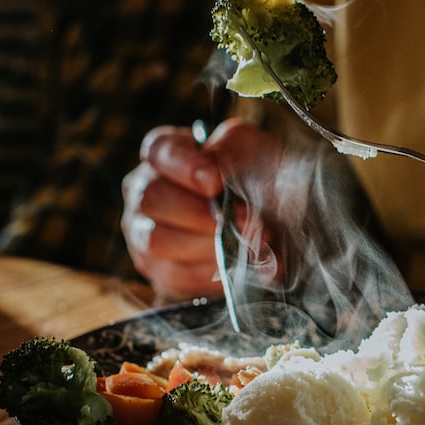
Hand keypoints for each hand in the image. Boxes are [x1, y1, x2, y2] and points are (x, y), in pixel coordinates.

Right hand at [121, 119, 276, 299]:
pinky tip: (237, 263)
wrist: (281, 221)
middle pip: (152, 199)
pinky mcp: (160, 270)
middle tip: (245, 219)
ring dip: (208, 244)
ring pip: (157, 240)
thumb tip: (210, 173)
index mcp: (164, 152)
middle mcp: (143, 190)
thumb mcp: (251, 150)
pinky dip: (209, 270)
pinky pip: (174, 274)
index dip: (184, 167)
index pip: (158, 152)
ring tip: (247, 243)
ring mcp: (144, 232)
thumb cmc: (259, 177)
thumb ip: (228, 152)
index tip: (215, 181)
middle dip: (202, 214)